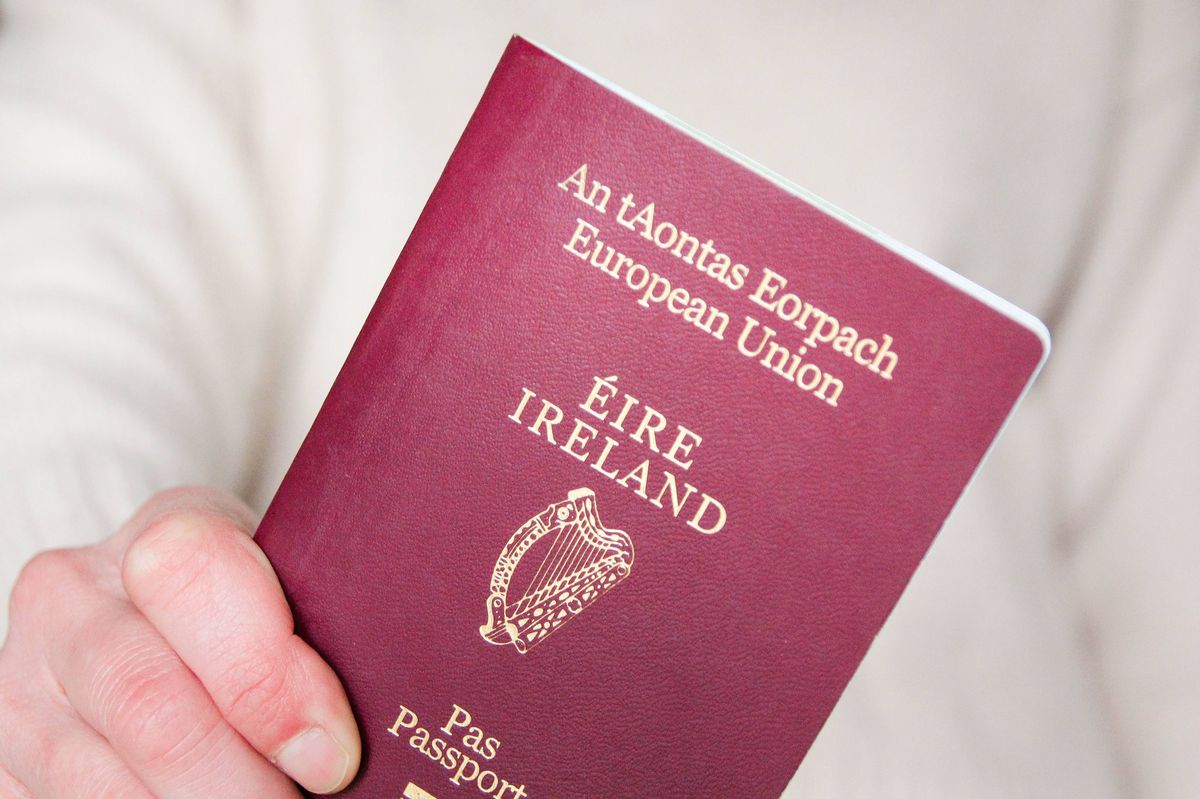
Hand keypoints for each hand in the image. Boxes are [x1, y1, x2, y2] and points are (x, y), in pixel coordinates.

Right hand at [0, 486, 360, 796]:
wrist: (151, 627)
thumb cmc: (251, 615)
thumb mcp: (289, 590)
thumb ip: (318, 630)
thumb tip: (345, 739)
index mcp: (162, 535)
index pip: (193, 576)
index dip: (268, 676)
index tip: (329, 753)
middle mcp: (71, 600)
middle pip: (152, 707)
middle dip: (239, 782)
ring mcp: (20, 685)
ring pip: (107, 784)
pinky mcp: (1, 763)